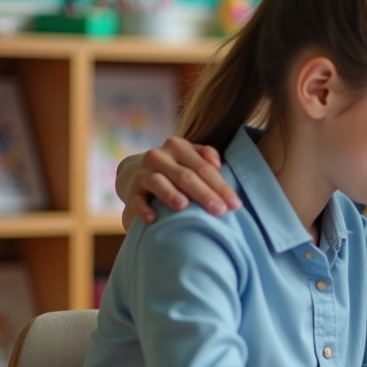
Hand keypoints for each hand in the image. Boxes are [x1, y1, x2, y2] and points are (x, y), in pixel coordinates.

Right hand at [119, 136, 242, 227]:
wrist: (136, 172)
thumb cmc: (176, 167)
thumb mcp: (190, 157)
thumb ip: (207, 156)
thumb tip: (217, 165)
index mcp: (179, 147)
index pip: (204, 168)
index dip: (221, 186)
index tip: (235, 205)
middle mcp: (159, 156)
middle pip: (185, 176)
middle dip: (204, 194)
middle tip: (219, 210)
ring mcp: (143, 173)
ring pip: (158, 182)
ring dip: (170, 194)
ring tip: (183, 206)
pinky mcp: (131, 191)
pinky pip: (136, 200)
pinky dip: (143, 209)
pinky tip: (153, 219)